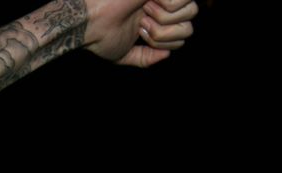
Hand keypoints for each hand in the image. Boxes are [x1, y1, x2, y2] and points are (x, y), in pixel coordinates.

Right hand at [84, 0, 198, 66]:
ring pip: (191, 12)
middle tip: (143, 25)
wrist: (91, 22)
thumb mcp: (124, 55)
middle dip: (167, 34)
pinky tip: (147, 3)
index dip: (167, 42)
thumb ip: (145, 58)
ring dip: (165, 21)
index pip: (184, 33)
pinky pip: (181, 0)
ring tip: (145, 13)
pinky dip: (167, 8)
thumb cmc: (101, 36)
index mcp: (155, 20)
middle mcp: (161, 5)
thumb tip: (167, 55)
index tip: (141, 34)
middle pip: (190, 25)